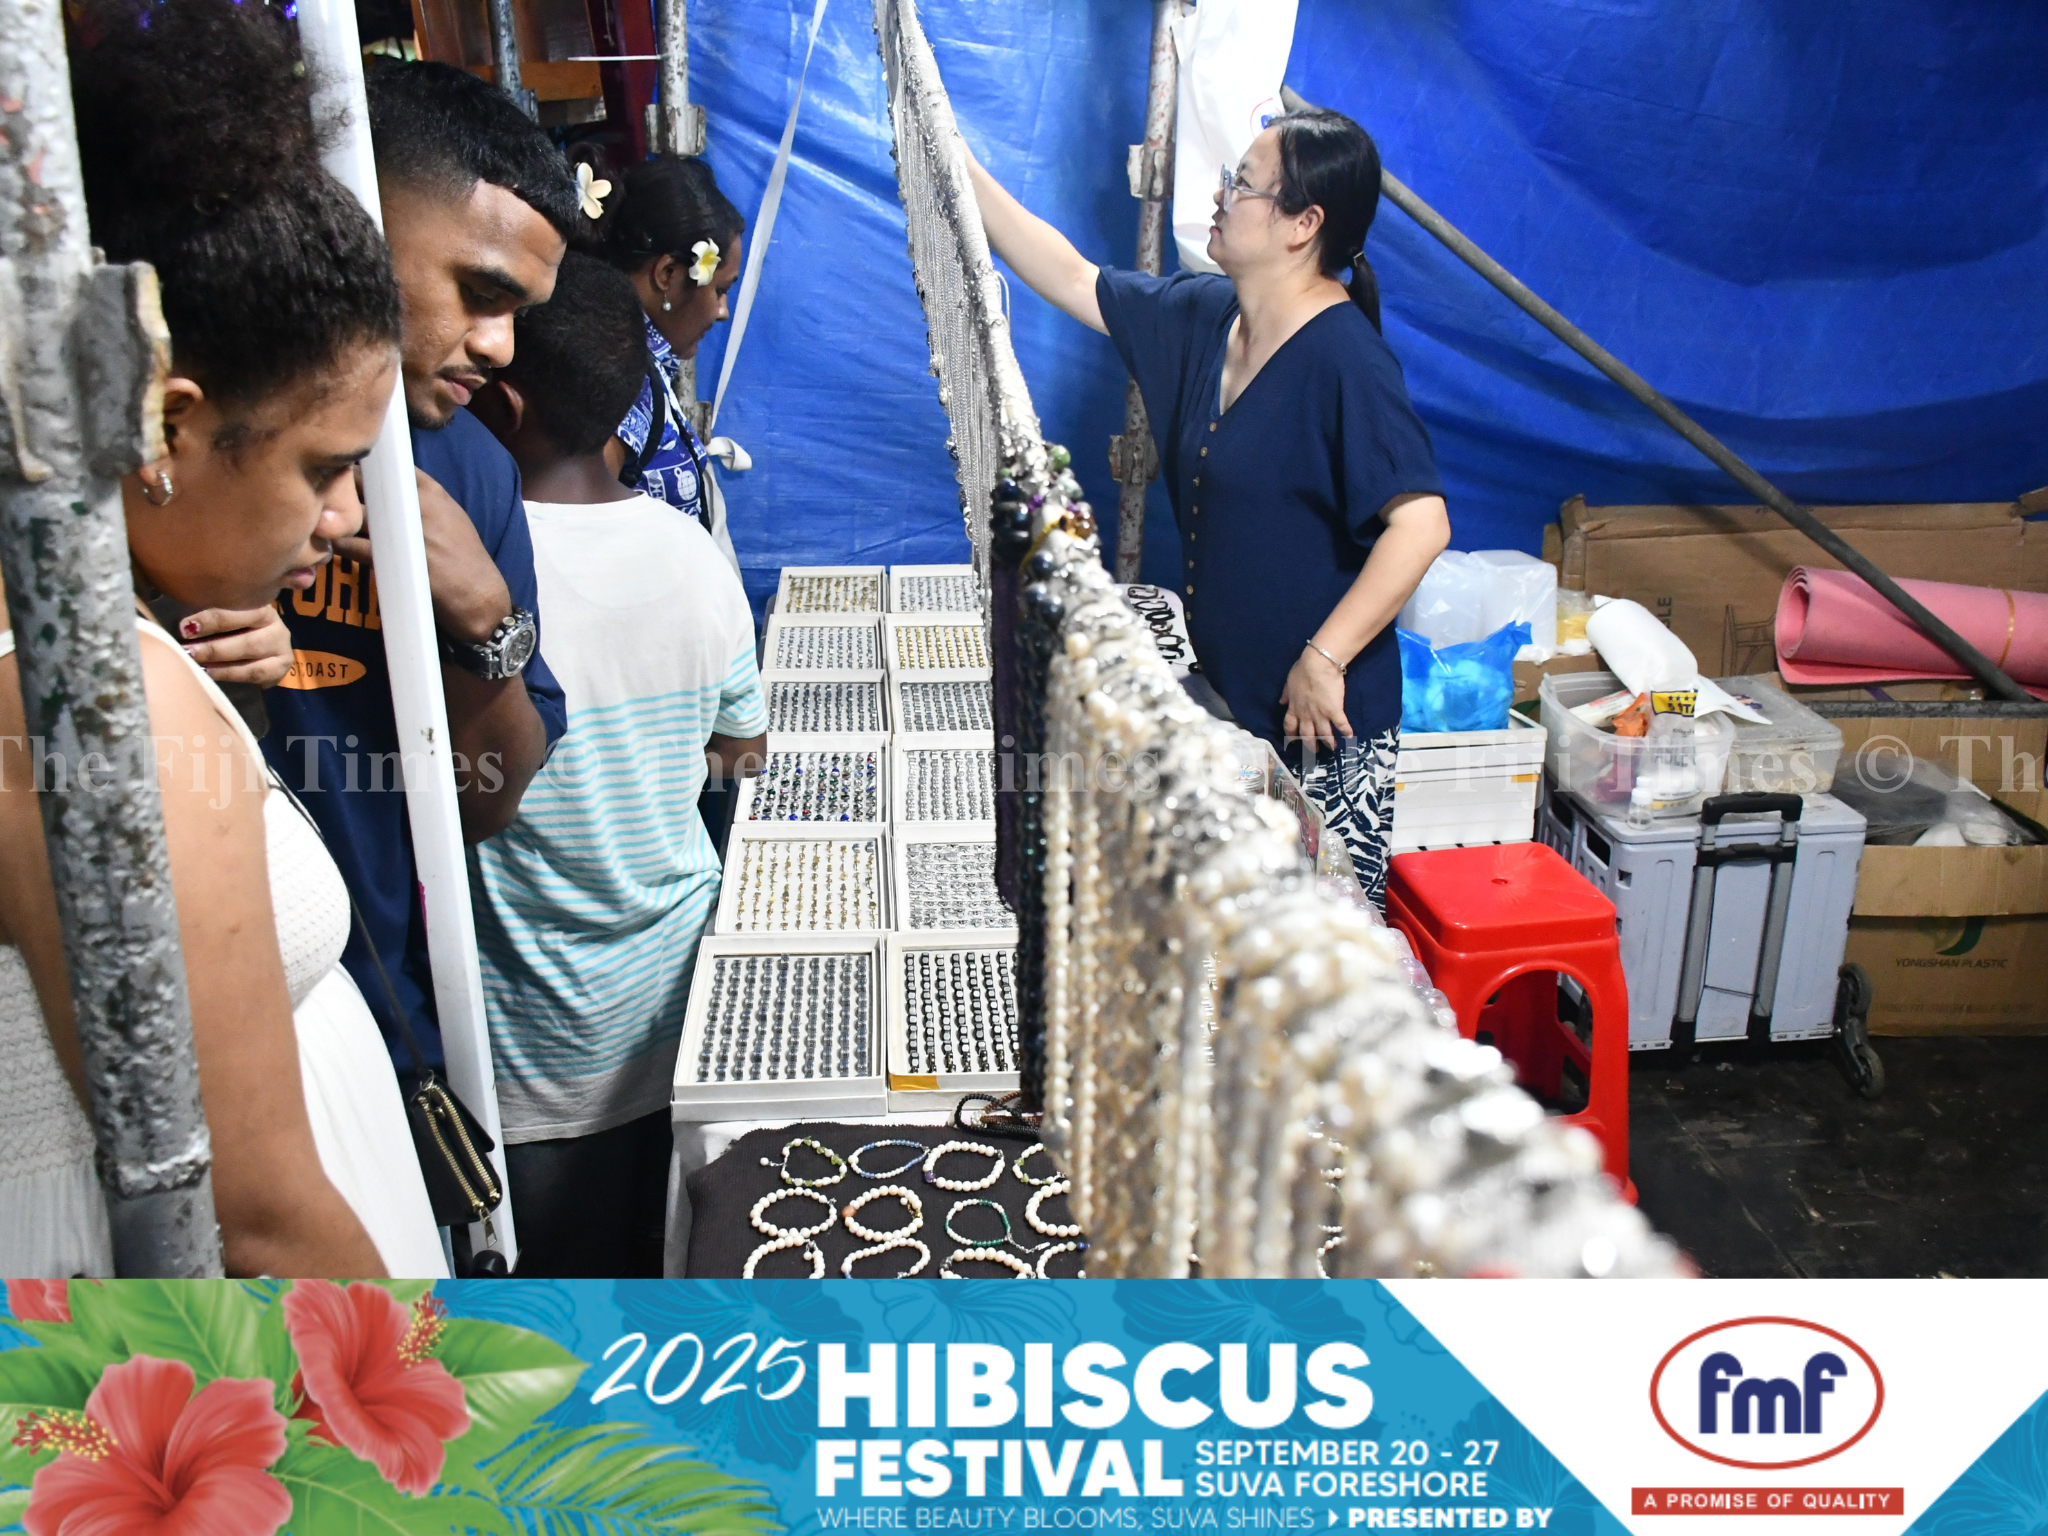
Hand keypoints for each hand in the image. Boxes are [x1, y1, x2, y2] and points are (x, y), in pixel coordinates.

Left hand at [177, 605, 296, 687]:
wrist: (255, 651)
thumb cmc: (230, 628)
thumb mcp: (222, 616)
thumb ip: (207, 615)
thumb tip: (177, 618)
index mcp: (260, 605)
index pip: (240, 609)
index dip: (212, 618)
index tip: (185, 627)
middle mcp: (275, 625)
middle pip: (248, 638)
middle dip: (214, 646)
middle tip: (187, 651)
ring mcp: (281, 648)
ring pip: (252, 655)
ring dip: (221, 662)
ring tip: (197, 664)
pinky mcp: (280, 668)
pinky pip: (254, 673)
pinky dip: (229, 674)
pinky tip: (209, 674)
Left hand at [331, 469, 510, 645]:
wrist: (479, 596)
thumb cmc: (466, 558)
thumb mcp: (452, 517)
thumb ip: (424, 500)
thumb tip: (393, 489)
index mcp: (432, 492)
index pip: (389, 465)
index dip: (365, 467)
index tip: (348, 471)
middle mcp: (417, 505)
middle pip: (366, 483)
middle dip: (342, 487)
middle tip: (326, 493)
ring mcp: (404, 531)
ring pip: (354, 512)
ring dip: (335, 515)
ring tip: (323, 519)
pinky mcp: (392, 558)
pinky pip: (351, 544)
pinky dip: (337, 543)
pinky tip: (331, 545)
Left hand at [1281, 646, 1351, 753]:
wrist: (1318, 664)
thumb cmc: (1303, 670)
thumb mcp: (1289, 682)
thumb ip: (1286, 694)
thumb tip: (1281, 703)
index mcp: (1295, 708)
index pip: (1290, 726)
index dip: (1292, 735)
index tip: (1293, 741)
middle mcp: (1306, 715)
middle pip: (1307, 735)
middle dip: (1311, 745)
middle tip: (1315, 750)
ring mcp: (1320, 714)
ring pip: (1324, 734)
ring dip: (1328, 742)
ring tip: (1333, 748)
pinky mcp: (1334, 711)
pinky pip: (1341, 724)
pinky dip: (1346, 731)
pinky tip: (1350, 737)